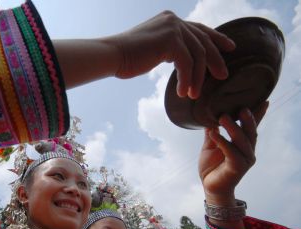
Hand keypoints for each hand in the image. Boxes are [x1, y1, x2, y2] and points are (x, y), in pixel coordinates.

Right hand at [108, 11, 235, 98]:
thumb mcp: (153, 48)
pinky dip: (187, 80)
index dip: (216, 39)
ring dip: (197, 77)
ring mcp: (172, 28)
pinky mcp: (170, 41)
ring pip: (197, 55)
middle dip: (215, 59)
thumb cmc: (127, 57)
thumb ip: (169, 48)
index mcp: (170, 20)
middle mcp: (173, 20)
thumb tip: (182, 59)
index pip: (198, 29)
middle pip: (203, 41)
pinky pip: (187, 64)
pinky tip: (183, 93)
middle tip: (223, 74)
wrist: (111, 55)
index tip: (229, 47)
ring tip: (195, 94)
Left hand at [198, 101, 268, 204]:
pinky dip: (222, 142)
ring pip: (242, 141)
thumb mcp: (210, 145)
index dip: (258, 114)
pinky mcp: (238, 168)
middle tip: (240, 107)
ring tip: (223, 117)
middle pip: (251, 132)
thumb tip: (208, 115)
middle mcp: (248, 151)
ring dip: (233, 128)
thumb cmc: (211, 166)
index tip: (264, 100)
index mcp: (243, 144)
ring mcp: (245, 160)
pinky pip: (231, 152)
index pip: (252, 127)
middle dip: (247, 119)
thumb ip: (212, 132)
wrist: (209, 186)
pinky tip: (213, 133)